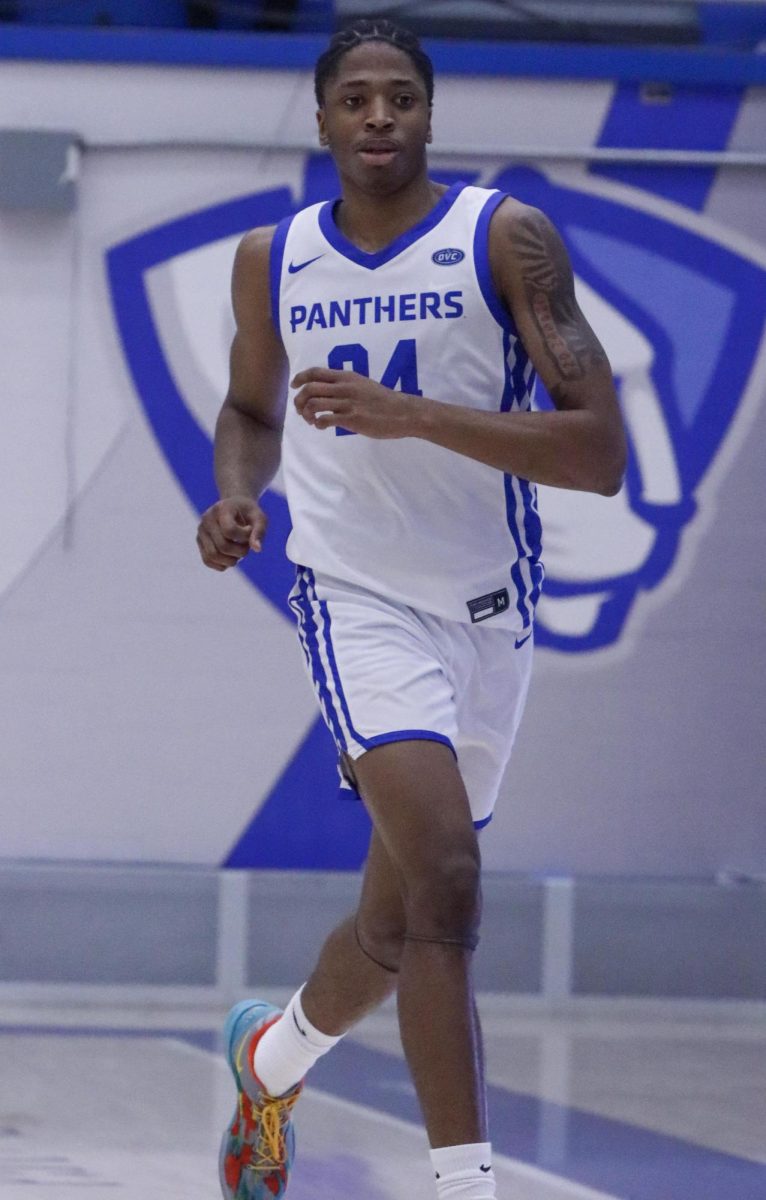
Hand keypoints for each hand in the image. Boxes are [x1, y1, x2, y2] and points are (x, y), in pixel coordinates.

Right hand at [197, 496, 266, 570]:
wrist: (235, 507)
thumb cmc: (249, 513)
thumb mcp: (259, 518)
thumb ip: (259, 531)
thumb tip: (257, 549)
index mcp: (221, 509)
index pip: (229, 531)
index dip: (244, 536)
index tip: (250, 529)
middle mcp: (207, 519)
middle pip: (222, 546)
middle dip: (241, 551)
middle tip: (247, 545)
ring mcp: (201, 530)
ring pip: (213, 555)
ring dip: (232, 560)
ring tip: (239, 552)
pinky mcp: (199, 541)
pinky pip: (207, 560)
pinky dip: (222, 565)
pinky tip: (232, 557)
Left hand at [292, 368, 417, 438]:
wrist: (403, 412)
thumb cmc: (383, 400)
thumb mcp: (362, 384)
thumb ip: (345, 385)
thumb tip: (328, 391)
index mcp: (346, 377)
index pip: (315, 372)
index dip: (300, 378)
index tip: (294, 386)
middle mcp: (344, 387)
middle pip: (310, 388)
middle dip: (299, 400)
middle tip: (301, 410)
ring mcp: (347, 403)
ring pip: (314, 404)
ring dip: (306, 414)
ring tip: (311, 420)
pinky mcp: (352, 419)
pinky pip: (325, 420)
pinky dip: (318, 424)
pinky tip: (322, 426)